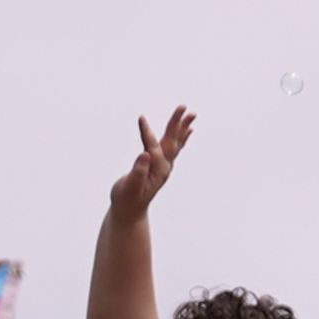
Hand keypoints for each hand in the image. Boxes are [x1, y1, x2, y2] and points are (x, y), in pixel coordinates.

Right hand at [108, 107, 193, 222]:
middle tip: (184, 107)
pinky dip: (179, 137)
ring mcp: (164, 165)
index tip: (141, 118)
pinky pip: (173, 147)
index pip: (154, 148)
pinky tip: (187, 130)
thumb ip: (137, 172)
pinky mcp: (161, 165)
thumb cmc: (127, 199)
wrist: (130, 211)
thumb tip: (145, 155)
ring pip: (175, 142)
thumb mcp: (129, 186)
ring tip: (191, 114)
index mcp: (157, 171)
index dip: (147, 133)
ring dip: (182, 127)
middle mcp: (164, 167)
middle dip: (177, 123)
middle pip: (172, 141)